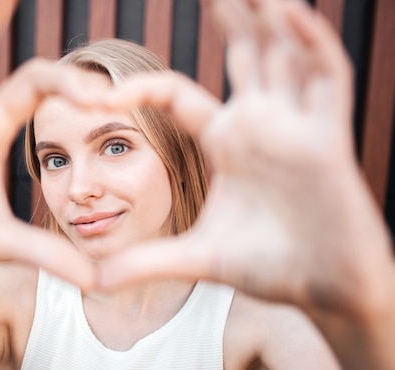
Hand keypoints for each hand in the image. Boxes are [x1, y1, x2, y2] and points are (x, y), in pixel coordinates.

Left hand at [97, 0, 392, 311]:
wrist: (323, 290)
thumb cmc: (268, 267)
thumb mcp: (196, 258)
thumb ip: (146, 263)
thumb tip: (93, 282)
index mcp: (226, 143)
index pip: (176, 95)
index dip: (140, 88)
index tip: (102, 93)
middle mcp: (259, 125)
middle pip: (241, 54)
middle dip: (230, 16)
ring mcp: (294, 126)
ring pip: (284, 53)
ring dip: (272, 15)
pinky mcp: (328, 139)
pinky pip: (323, 78)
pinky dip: (310, 43)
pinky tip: (291, 13)